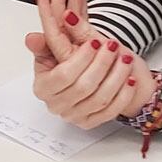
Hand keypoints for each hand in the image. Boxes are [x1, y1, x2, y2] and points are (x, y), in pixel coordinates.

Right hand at [27, 0, 152, 127]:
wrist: (91, 82)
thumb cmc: (74, 65)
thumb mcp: (58, 49)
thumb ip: (48, 42)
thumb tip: (32, 38)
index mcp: (44, 87)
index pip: (62, 76)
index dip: (81, 58)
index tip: (94, 42)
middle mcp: (56, 104)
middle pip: (83, 87)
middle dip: (101, 63)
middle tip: (112, 46)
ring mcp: (74, 116)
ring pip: (100, 98)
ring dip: (116, 76)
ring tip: (125, 58)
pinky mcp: (91, 123)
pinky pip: (111, 110)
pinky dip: (123, 93)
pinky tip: (129, 78)